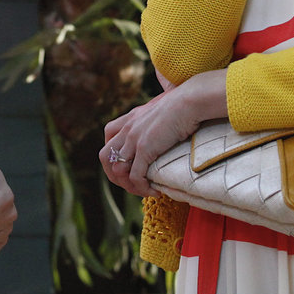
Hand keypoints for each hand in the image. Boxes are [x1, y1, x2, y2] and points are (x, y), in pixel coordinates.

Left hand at [99, 70, 227, 196]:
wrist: (188, 102)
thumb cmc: (183, 105)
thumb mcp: (161, 110)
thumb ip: (156, 119)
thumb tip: (165, 126)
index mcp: (130, 119)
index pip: (108, 138)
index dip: (113, 155)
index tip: (130, 165)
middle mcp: (127, 129)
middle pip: (104, 157)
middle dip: (114, 175)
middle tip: (132, 184)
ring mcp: (134, 139)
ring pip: (118, 170)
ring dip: (128, 185)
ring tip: (144, 191)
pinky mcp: (145, 149)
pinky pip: (135, 176)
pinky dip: (143, 188)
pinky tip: (155, 191)